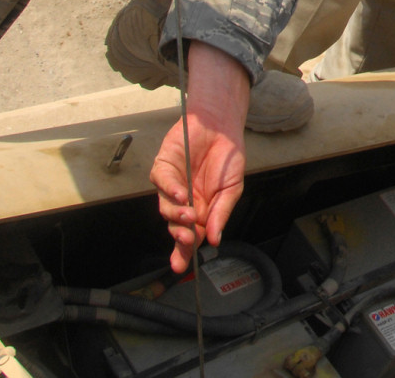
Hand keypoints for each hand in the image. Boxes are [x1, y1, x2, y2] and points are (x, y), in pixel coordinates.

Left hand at [149, 43, 249, 272]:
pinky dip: (171, 189)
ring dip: (176, 215)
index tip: (181, 268)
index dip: (184, 253)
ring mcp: (171, 185)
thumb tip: (216, 240)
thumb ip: (222, 213)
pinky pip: (162, 182)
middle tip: (188, 240)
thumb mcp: (232, 190)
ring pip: (165, 207)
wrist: (223, 126)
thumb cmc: (228, 157)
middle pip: (175, 227)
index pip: (189, 236)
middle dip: (180, 237)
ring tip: (189, 216)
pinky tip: (182, 194)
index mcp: (199, 211)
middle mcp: (182, 202)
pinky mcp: (163, 166)